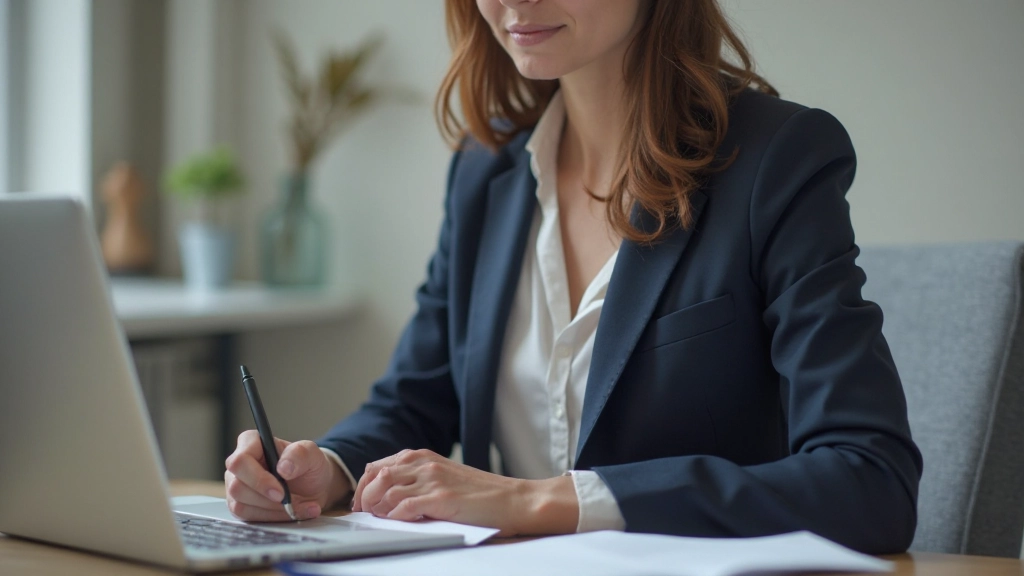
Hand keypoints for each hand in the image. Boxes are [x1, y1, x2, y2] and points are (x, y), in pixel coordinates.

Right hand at [224, 431, 350, 521]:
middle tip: (291, 502)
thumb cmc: (309, 466)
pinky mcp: (241, 505)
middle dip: (267, 500)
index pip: (240, 461)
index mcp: (251, 442)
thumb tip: (283, 468)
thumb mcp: (312, 454)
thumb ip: (300, 454)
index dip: (258, 479)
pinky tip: (292, 513)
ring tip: (299, 506)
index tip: (280, 492)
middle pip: (237, 486)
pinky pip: (248, 517)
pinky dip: (273, 518)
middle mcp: (239, 465)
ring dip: (273, 511)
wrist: (315, 487)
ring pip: (241, 505)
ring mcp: (236, 486)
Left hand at [352, 449, 578, 535]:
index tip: (361, 503)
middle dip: (363, 496)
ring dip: (376, 507)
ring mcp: (433, 480)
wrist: (513, 499)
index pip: (378, 466)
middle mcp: (425, 464)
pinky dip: (394, 517)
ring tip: (378, 520)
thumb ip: (418, 479)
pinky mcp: (441, 499)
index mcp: (423, 457)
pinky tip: (396, 523)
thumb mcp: (445, 476)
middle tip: (362, 514)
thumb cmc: (481, 494)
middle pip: (377, 475)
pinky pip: (404, 507)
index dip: (364, 486)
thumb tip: (386, 495)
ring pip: (386, 490)